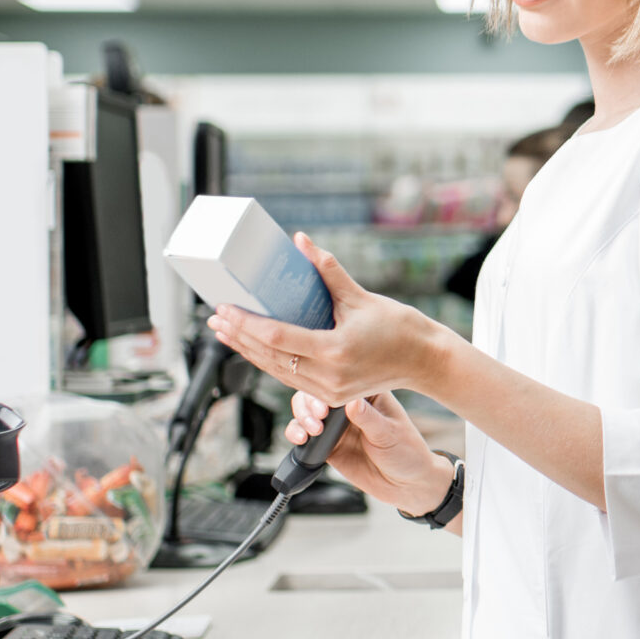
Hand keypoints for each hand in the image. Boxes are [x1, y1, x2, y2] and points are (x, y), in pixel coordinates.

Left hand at [208, 232, 442, 407]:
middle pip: (269, 357)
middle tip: (216, 317)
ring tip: (224, 333)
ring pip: (275, 371)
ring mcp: (328, 392)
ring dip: (247, 351)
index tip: (225, 308)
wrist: (423, 361)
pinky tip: (252, 349)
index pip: (276, 337)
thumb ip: (327, 270)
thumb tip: (301, 241)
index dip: (246, 323)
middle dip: (238, 336)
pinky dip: (268, 362)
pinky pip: (289, 378)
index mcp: (335, 351)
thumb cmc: (398, 327)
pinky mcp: (330, 397)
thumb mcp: (360, 296)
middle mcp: (328, 377)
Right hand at [287, 390, 455, 515]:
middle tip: (317, 419)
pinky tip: (300, 440)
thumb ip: (369, 419)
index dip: (327, 389)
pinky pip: (305, 435)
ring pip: (306, 412)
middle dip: (309, 404)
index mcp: (368, 394)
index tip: (325, 407)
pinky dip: (296, 434)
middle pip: (317, 394)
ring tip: (309, 432)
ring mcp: (336, 425)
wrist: (406, 484)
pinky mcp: (328, 445)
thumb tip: (350, 402)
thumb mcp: (390, 434)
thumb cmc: (407, 452)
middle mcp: (349, 405)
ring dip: (300, 417)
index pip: (341, 380)